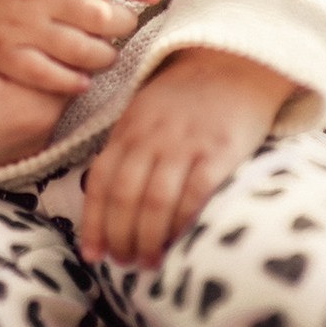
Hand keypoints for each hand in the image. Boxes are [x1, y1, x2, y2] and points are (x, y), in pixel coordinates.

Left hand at [80, 48, 294, 268]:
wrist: (234, 62)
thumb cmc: (187, 95)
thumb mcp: (145, 111)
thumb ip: (128, 147)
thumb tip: (107, 198)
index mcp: (128, 127)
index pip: (100, 180)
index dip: (92, 221)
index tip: (91, 253)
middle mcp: (150, 136)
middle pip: (123, 196)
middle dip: (118, 237)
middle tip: (123, 264)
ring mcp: (184, 143)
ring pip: (153, 201)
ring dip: (147, 239)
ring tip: (147, 262)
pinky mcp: (219, 151)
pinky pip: (194, 194)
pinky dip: (182, 223)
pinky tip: (179, 243)